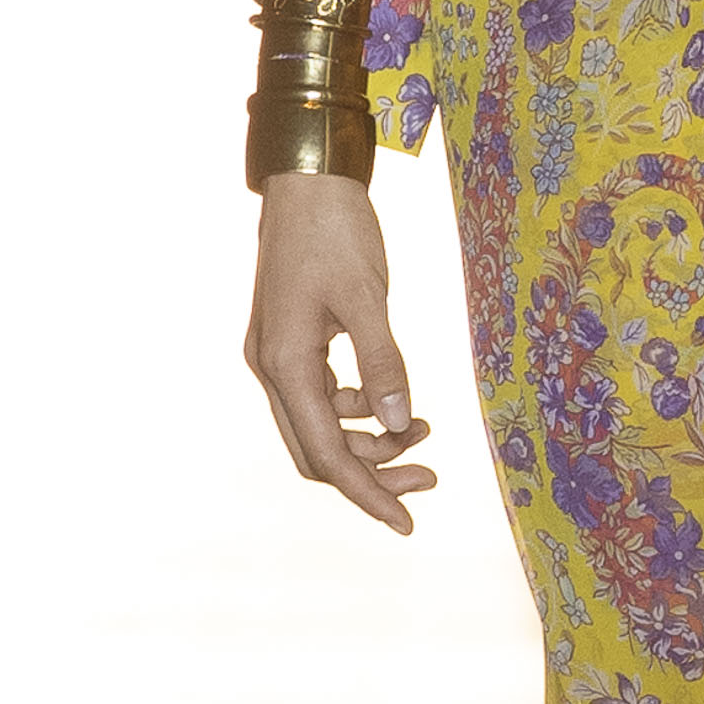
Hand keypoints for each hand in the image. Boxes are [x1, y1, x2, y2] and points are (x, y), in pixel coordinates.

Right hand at [244, 172, 436, 534]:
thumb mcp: (368, 297)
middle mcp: (273, 367)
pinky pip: (324, 396)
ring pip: (322, 426)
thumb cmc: (336, 231)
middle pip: (319, 450)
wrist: (307, 180)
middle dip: (373, 471)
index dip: (367, 495)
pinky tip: (395, 398)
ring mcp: (279, 355)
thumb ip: (384, 362)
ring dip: (370, 438)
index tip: (406, 523)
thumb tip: (400, 423)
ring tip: (424, 431)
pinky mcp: (292, 341)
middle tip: (430, 476)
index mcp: (286, 363)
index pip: (326, 454)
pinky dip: (360, 407)